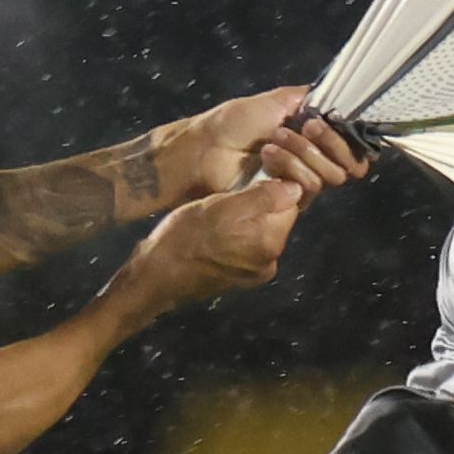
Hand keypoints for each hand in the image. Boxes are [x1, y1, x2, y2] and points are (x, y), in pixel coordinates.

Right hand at [125, 174, 308, 308]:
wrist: (157, 277)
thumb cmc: (186, 236)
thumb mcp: (222, 206)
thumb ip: (263, 198)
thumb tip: (296, 187)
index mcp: (270, 240)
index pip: (290, 202)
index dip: (273, 184)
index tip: (253, 175)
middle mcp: (270, 260)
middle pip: (278, 218)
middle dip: (261, 202)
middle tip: (232, 193)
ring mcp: (256, 272)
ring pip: (263, 232)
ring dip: (250, 218)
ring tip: (221, 211)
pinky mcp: (241, 278)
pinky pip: (250, 247)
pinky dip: (241, 236)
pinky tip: (219, 231)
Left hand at [161, 88, 376, 203]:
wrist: (209, 147)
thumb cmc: (236, 122)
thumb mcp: (274, 100)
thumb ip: (307, 98)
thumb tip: (333, 95)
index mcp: (313, 137)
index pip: (352, 146)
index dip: (346, 137)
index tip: (322, 121)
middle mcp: (313, 160)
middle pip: (348, 164)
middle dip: (327, 143)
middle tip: (303, 128)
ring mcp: (301, 181)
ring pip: (330, 176)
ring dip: (303, 155)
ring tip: (272, 143)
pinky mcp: (288, 200)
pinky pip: (309, 188)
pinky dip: (291, 168)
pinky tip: (267, 157)